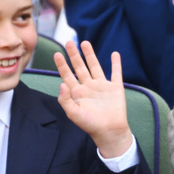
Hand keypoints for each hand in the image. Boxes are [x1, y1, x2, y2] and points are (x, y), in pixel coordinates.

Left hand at [54, 40, 132, 157]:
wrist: (110, 131)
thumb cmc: (90, 125)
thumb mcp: (73, 114)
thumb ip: (65, 100)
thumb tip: (61, 84)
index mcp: (77, 93)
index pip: (67, 75)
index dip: (62, 65)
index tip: (57, 54)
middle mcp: (89, 87)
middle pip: (80, 67)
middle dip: (74, 55)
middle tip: (69, 42)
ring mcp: (102, 86)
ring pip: (95, 66)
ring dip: (90, 55)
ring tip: (85, 43)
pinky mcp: (115, 88)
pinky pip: (116, 72)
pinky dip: (116, 63)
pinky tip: (115, 54)